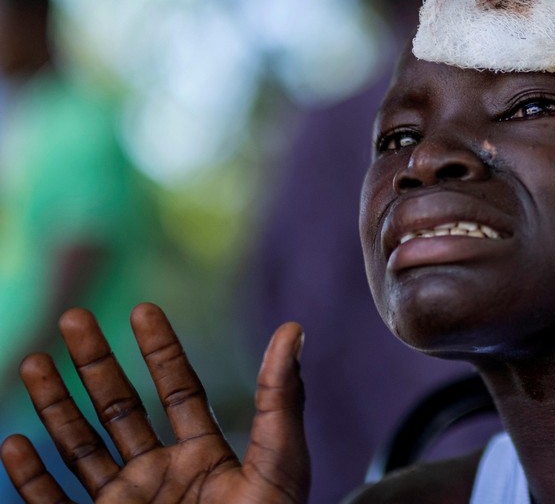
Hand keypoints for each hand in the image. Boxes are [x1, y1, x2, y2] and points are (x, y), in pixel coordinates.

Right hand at [1, 305, 308, 502]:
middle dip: (96, 364)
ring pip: (83, 449)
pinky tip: (13, 444)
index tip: (143, 309)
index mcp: (206, 456)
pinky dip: (32, 478)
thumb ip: (280, 401)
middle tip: (75, 318)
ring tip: (34, 363)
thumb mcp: (278, 467)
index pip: (178, 389)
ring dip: (56, 409)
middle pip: (121, 409)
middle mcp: (161, 476)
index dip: (161, 349)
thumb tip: (293, 330)